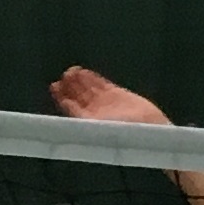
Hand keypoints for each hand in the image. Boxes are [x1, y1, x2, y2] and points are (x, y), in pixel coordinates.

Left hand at [49, 67, 168, 128]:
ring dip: (79, 80)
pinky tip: (84, 72)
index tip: (54, 86)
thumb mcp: (94, 127)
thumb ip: (78, 118)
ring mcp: (106, 103)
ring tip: (71, 71)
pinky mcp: (118, 95)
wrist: (149, 130)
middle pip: (78, 96)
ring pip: (88, 89)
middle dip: (70, 86)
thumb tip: (61, 112)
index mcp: (86, 121)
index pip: (70, 107)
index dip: (62, 96)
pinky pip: (102, 84)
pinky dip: (93, 78)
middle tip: (63, 76)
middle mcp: (94, 112)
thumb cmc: (122, 132)